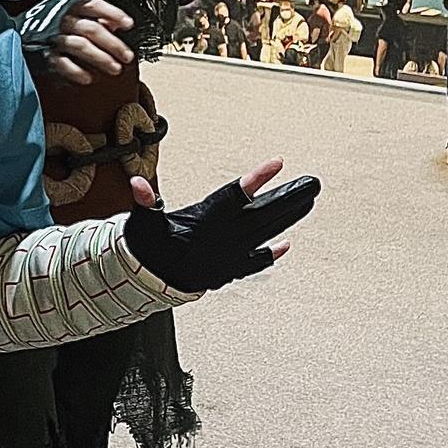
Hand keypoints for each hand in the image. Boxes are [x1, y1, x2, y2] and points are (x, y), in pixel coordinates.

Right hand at [43, 0, 136, 85]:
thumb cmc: (50, 25)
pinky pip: (61, 62)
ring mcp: (51, 36)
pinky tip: (88, 78)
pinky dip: (75, 71)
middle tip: (127, 57)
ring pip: (79, 45)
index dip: (113, 13)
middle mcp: (60, 19)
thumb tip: (115, 24)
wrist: (17, 36)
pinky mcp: (43, 54)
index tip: (129, 24)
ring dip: (100, 58)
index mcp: (69, 5)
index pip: (93, 5)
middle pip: (91, 29)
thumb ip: (92, 18)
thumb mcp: (70, 14)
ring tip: (115, 69)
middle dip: (112, 43)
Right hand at [120, 159, 319, 292]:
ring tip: (307, 203)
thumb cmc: (149, 247)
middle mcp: (220, 241)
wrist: (149, 283)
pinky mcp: (229, 270)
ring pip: (264, 235)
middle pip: (261, 217)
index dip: (256, 180)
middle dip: (287, 199)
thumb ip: (144, 202)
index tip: (277, 164)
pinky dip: (271, 253)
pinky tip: (287, 245)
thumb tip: (137, 185)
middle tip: (310, 185)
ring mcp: (228, 257)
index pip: (233, 197)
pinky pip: (255, 262)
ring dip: (287, 219)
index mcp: (203, 224)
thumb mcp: (144, 223)